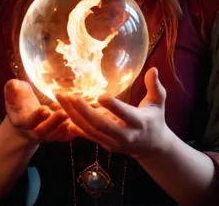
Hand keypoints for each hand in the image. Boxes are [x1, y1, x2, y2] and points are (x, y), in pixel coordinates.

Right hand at [4, 78, 77, 142]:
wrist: (26, 114)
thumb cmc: (20, 100)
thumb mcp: (14, 92)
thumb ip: (12, 89)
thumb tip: (12, 84)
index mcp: (22, 121)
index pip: (29, 122)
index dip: (36, 117)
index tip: (44, 109)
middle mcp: (35, 131)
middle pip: (44, 131)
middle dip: (53, 122)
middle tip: (63, 113)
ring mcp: (48, 134)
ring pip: (57, 134)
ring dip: (65, 126)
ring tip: (73, 115)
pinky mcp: (59, 134)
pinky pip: (67, 135)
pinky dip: (74, 131)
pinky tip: (82, 121)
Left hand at [56, 67, 172, 157]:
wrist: (151, 148)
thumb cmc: (154, 119)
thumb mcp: (158, 102)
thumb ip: (155, 87)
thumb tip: (153, 69)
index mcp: (139, 123)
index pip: (126, 115)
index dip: (113, 107)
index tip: (101, 95)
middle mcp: (125, 135)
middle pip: (102, 125)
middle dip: (85, 111)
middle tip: (71, 96)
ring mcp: (113, 142)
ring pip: (90, 130)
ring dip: (73, 115)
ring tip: (60, 98)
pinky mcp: (104, 145)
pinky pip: (87, 135)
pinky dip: (73, 124)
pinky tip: (60, 112)